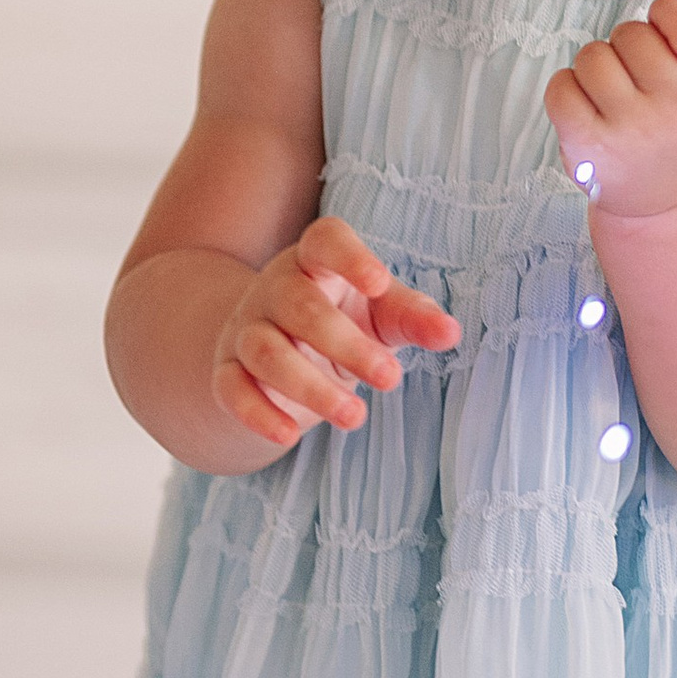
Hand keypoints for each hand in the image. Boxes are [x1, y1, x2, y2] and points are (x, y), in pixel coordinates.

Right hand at [212, 218, 458, 450]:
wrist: (275, 346)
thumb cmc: (343, 319)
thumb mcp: (381, 314)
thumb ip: (413, 318)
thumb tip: (449, 333)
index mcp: (315, 261)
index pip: (325, 240)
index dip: (350, 257)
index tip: (380, 284)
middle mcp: (275, 289)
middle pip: (299, 306)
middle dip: (346, 345)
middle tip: (391, 379)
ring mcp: (246, 328)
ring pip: (266, 352)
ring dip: (311, 388)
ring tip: (356, 417)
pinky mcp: (227, 371)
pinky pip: (231, 389)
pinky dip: (257, 415)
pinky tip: (289, 437)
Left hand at [544, 0, 676, 222]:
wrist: (671, 204)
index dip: (668, 13)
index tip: (666, 29)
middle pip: (634, 34)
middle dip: (631, 43)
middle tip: (644, 78)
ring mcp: (639, 136)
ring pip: (594, 55)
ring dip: (599, 64)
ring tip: (619, 95)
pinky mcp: (591, 151)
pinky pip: (561, 85)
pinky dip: (568, 87)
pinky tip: (591, 109)